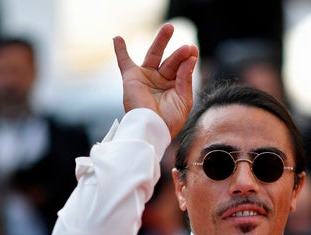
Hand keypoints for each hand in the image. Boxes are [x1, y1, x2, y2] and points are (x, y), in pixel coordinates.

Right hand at [113, 23, 198, 138]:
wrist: (150, 130)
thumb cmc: (168, 121)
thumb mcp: (183, 100)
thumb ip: (185, 78)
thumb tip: (190, 58)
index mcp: (174, 87)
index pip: (182, 69)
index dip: (188, 60)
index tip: (193, 51)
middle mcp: (160, 80)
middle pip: (171, 61)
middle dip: (179, 53)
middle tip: (188, 46)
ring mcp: (146, 78)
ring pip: (154, 55)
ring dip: (161, 41)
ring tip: (169, 27)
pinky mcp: (132, 78)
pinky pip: (124, 62)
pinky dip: (120, 50)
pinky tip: (117, 38)